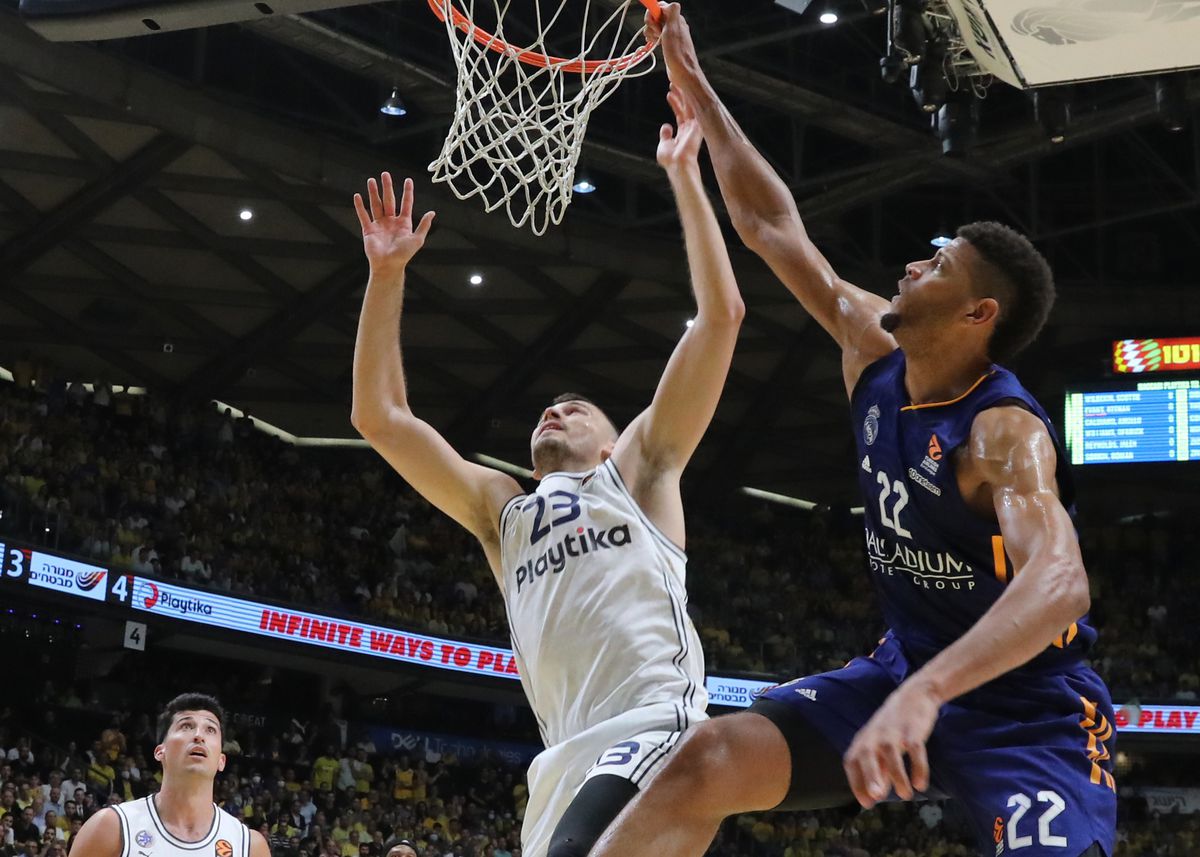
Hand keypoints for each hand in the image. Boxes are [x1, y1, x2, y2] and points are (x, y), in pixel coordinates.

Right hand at [353, 173, 434, 276]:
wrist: (388, 265)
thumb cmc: (404, 255)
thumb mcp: (417, 239)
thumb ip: (424, 225)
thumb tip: (432, 213)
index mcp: (404, 223)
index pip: (406, 204)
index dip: (407, 192)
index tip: (408, 180)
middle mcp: (391, 222)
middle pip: (389, 200)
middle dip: (387, 187)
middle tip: (385, 174)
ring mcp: (379, 225)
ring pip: (376, 205)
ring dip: (373, 193)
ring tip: (371, 180)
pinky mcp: (369, 230)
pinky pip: (364, 216)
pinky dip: (360, 206)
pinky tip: (357, 196)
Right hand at [647, 3, 701, 89]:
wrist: (682, 72)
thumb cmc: (678, 53)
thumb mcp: (673, 28)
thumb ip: (672, 12)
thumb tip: (669, 4)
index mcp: (676, 18)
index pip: (659, 6)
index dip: (653, 14)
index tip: (654, 24)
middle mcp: (673, 24)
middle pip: (655, 16)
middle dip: (651, 25)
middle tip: (658, 35)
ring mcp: (670, 34)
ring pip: (654, 26)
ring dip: (651, 33)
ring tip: (657, 42)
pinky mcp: (667, 43)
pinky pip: (656, 35)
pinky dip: (652, 39)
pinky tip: (655, 45)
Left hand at [657, 85, 702, 170]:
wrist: (678, 164)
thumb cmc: (671, 160)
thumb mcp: (664, 145)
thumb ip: (665, 136)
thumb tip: (666, 126)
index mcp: (684, 133)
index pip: (680, 114)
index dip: (675, 103)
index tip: (669, 94)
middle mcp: (691, 128)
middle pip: (686, 107)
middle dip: (680, 94)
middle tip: (674, 82)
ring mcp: (695, 126)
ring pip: (689, 105)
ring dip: (682, 93)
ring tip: (675, 81)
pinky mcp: (698, 124)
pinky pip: (692, 107)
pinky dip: (687, 97)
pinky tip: (682, 89)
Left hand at [843, 679, 938, 807]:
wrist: (914, 695)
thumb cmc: (893, 727)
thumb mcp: (880, 745)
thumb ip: (876, 768)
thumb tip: (874, 795)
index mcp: (863, 740)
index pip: (852, 761)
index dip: (856, 782)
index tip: (866, 803)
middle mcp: (875, 735)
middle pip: (866, 754)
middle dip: (870, 776)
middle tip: (876, 796)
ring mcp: (893, 731)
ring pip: (890, 753)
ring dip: (897, 775)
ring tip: (905, 796)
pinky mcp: (913, 730)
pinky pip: (914, 749)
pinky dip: (918, 766)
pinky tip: (920, 784)